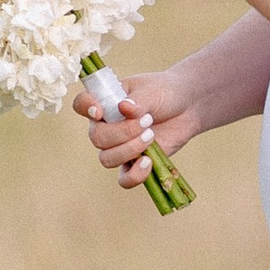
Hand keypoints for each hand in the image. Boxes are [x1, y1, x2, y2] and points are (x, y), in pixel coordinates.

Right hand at [72, 66, 198, 192]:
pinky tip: (148, 162)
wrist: (188, 107)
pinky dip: (134, 175)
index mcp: (105, 103)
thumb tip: (123, 107)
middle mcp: (107, 126)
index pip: (82, 105)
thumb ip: (137, 100)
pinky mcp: (134, 163)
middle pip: (96, 137)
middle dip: (122, 132)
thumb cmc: (165, 92)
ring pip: (107, 159)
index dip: (85, 108)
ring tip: (151, 136)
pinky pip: (124, 179)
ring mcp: (119, 146)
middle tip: (147, 121)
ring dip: (129, 150)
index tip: (100, 111)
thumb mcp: (152, 91)